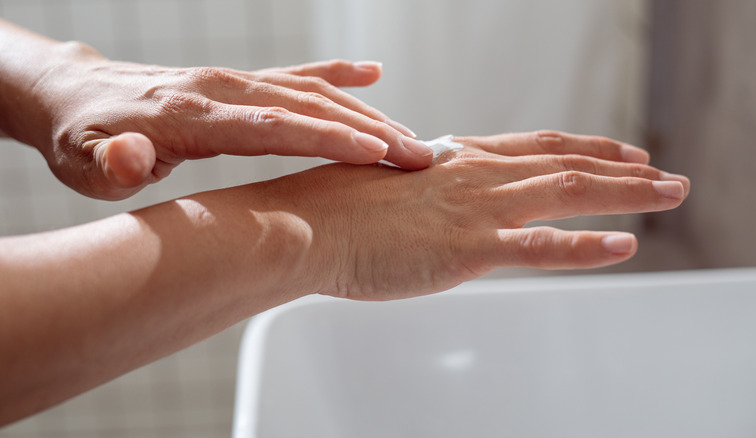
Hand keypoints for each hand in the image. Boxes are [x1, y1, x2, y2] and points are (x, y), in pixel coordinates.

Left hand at [26, 43, 430, 199]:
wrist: (75, 95)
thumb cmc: (82, 138)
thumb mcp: (82, 163)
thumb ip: (111, 164)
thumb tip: (132, 160)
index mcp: (191, 114)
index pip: (272, 126)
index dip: (325, 138)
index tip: (375, 153)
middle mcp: (221, 88)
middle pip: (307, 105)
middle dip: (368, 130)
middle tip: (418, 155)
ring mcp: (234, 80)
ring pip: (312, 91)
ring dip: (365, 113)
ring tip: (411, 139)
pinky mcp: (240, 81)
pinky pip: (297, 74)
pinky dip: (336, 75)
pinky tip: (371, 75)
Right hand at [236, 130, 688, 300]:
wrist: (305, 224)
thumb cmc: (336, 209)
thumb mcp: (393, 188)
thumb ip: (429, 191)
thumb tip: (442, 200)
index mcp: (458, 159)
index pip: (538, 146)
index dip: (587, 147)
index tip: (621, 152)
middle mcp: (476, 175)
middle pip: (567, 163)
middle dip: (625, 168)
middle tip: (667, 175)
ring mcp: (475, 209)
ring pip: (568, 193)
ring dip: (627, 193)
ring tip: (671, 194)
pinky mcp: (467, 247)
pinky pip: (540, 247)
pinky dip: (586, 246)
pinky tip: (625, 245)